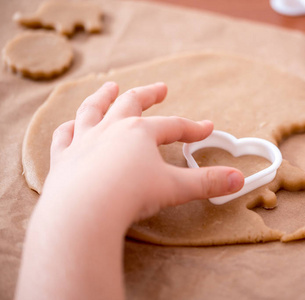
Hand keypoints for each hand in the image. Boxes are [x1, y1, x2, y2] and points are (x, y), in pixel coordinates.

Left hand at [16, 82, 243, 299]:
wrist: (83, 212)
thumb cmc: (130, 195)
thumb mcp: (175, 188)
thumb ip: (207, 182)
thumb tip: (239, 180)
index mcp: (140, 132)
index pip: (173, 126)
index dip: (193, 128)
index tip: (207, 128)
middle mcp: (111, 129)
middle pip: (131, 103)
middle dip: (149, 95)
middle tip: (161, 88)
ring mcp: (84, 141)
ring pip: (93, 110)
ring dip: (103, 97)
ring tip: (110, 87)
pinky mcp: (63, 159)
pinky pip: (64, 137)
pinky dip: (69, 129)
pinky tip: (71, 125)